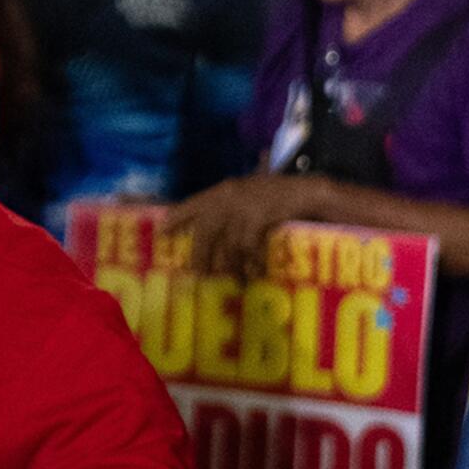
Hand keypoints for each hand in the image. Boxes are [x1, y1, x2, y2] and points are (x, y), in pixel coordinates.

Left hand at [173, 171, 308, 279]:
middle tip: (197, 273)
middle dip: (200, 253)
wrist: (307, 191)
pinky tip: (254, 272)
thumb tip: (211, 235)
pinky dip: (251, 262)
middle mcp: (229, 196)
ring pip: (227, 243)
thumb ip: (229, 209)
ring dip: (228, 264)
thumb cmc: (277, 196)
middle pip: (205, 229)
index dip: (176, 217)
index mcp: (224, 190)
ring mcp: (244, 206)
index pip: (194, 203)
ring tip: (229, 278)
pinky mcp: (260, 217)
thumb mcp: (248, 195)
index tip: (161, 232)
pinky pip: (248, 247)